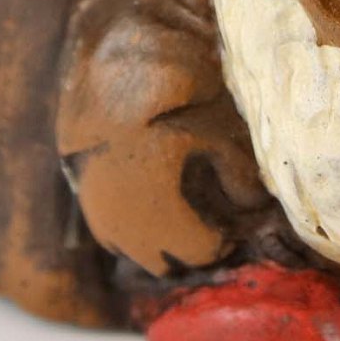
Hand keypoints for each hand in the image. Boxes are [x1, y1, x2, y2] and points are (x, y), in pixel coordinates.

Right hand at [60, 55, 263, 277]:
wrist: (110, 76)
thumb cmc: (171, 100)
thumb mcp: (218, 129)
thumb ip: (239, 173)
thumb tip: (253, 206)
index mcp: (164, 215)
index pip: (202, 253)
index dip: (223, 242)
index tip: (232, 228)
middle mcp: (129, 227)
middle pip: (168, 264)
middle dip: (191, 250)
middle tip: (210, 226)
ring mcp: (102, 218)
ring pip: (138, 255)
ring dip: (161, 246)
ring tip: (181, 217)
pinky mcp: (87, 204)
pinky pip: (114, 239)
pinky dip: (135, 233)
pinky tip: (150, 205)